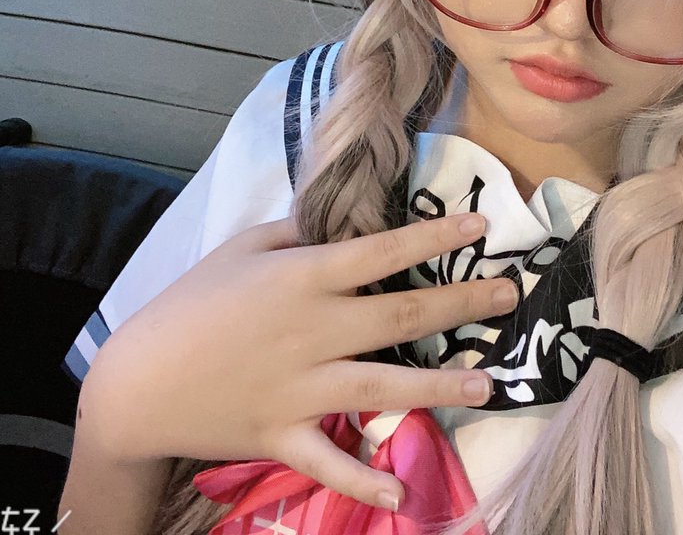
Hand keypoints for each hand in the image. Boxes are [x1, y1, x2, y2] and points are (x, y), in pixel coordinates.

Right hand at [80, 211, 518, 510]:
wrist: (139, 380)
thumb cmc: (193, 302)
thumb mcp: (241, 247)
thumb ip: (295, 231)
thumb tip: (339, 222)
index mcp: (304, 277)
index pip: (382, 251)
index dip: (435, 235)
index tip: (481, 225)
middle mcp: (314, 330)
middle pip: (400, 313)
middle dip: (460, 301)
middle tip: (509, 295)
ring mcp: (302, 387)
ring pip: (384, 383)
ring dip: (440, 384)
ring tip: (488, 383)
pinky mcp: (285, 434)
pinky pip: (331, 461)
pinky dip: (364, 480)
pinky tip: (402, 494)